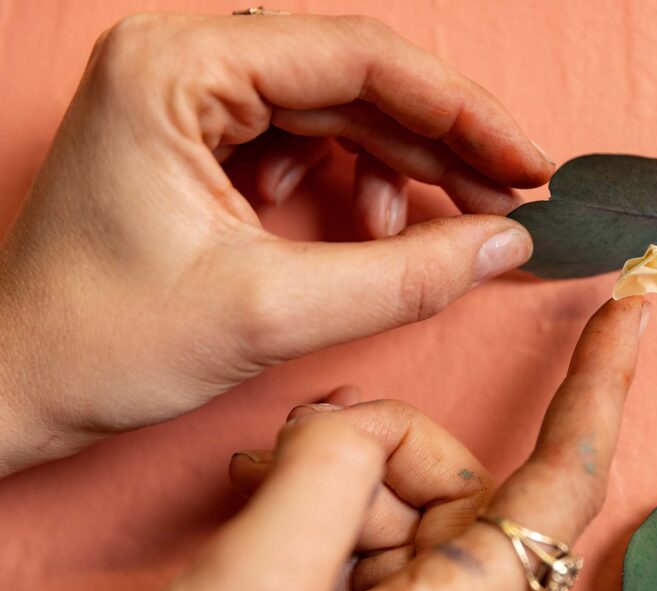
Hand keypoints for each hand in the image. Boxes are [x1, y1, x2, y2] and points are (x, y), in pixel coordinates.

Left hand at [0, 13, 551, 473]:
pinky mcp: (198, 136)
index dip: (461, 110)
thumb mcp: (269, 315)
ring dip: (403, 164)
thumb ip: (403, 278)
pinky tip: (365, 225)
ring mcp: (187, 95)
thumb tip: (504, 244)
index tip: (527, 163)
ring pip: (338, 108)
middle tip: (508, 198)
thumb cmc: (100, 345)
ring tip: (439, 228)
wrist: (15, 388)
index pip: (358, 58)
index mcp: (175, 68)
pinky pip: (306, 139)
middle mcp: (179, 60)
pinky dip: (354, 182)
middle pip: (354, 77)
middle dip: (441, 140)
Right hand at [88, 298, 648, 590]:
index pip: (561, 484)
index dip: (600, 389)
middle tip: (290, 441)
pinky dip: (315, 495)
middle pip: (455, 481)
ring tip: (255, 483)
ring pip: (400, 498)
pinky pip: (361, 527)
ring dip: (331, 469)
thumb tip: (362, 420)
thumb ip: (325, 481)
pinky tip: (263, 497)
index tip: (631, 309)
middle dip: (380, 439)